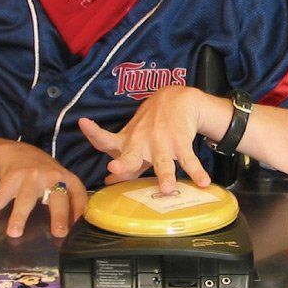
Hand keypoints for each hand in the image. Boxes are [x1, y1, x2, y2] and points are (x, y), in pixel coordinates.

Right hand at [0, 142, 86, 237]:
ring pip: (25, 199)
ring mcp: (30, 177)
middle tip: (59, 232)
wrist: (18, 152)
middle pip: (56, 198)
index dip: (80, 211)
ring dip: (19, 216)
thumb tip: (79, 229)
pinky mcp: (11, 178)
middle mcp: (51, 176)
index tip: (79, 228)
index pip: (78, 195)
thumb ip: (71, 201)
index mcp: (66, 178)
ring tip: (14, 233)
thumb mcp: (62, 180)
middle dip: (58, 215)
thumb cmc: (44, 174)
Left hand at [79, 85, 213, 193]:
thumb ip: (124, 164)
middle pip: (131, 154)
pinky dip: (197, 171)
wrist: (177, 99)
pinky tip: (204, 182)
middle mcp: (141, 141)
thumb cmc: (151, 126)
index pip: (105, 139)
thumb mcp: (134, 142)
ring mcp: (162, 141)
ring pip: (162, 160)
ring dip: (165, 174)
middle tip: (116, 167)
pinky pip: (189, 159)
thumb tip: (107, 181)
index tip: (84, 123)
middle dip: (124, 162)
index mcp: (127, 142)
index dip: (93, 133)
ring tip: (166, 189)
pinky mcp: (180, 141)